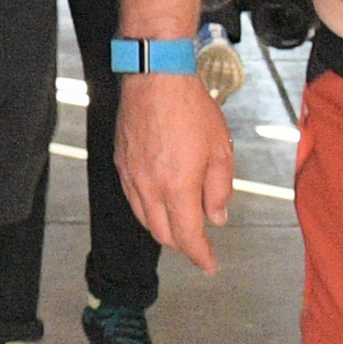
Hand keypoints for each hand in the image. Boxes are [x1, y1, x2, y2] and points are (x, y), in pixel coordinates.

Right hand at [115, 70, 234, 273]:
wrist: (156, 78)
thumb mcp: (221, 150)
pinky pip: (133, 198)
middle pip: (163, 234)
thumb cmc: (192, 109)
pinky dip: (147, 209)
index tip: (209, 266)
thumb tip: (216, 217)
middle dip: (183, 245)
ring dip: (164, 228)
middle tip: (198, 243)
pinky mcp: (121, 163)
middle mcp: (149, 188)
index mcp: (177, 187)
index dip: (200, 256)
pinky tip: (160, 201)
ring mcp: (131, 176)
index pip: (188, 237)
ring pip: (145, 219)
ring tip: (180, 223)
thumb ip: (219, 189)